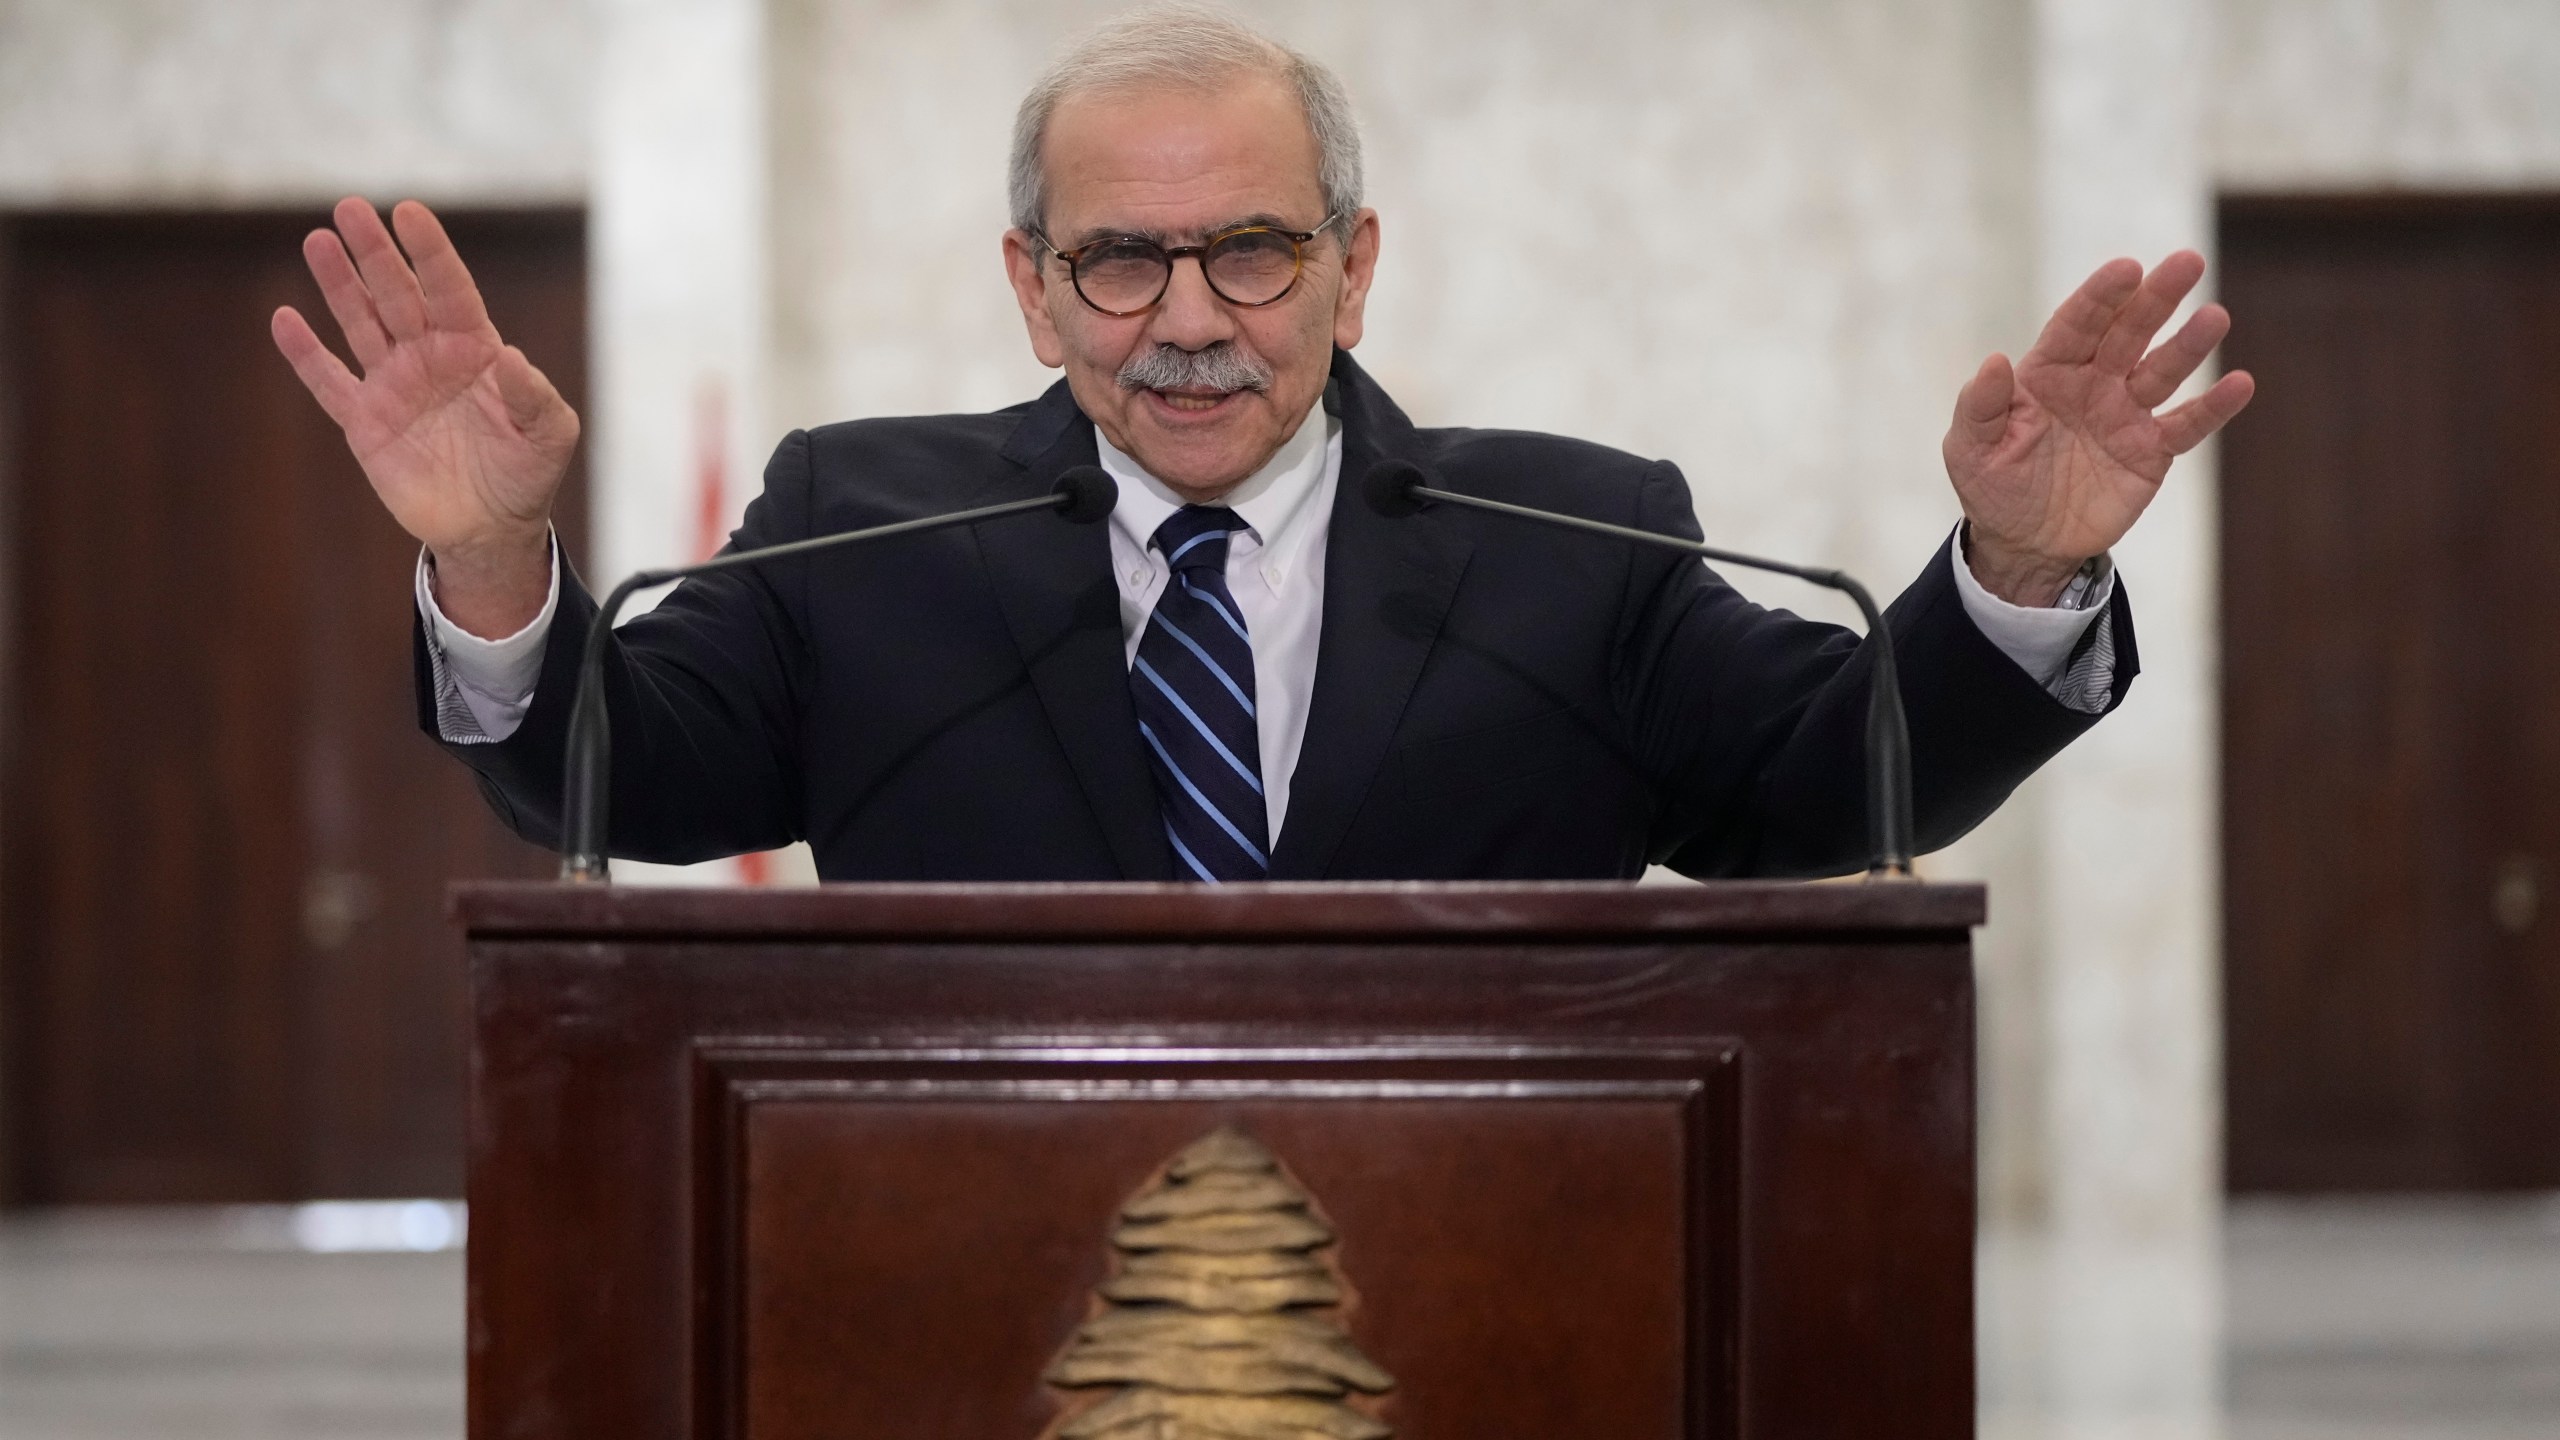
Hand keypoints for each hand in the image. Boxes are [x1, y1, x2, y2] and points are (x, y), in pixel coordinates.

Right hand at [270, 197, 576, 635]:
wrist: (491, 530)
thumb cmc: (527, 474)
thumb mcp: (550, 436)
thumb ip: (536, 398)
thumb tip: (511, 359)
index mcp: (475, 350)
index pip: (450, 290)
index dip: (430, 252)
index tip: (409, 212)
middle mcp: (430, 357)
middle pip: (398, 294)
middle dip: (375, 253)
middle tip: (350, 208)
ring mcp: (394, 386)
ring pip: (361, 323)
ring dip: (340, 284)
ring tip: (319, 241)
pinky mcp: (365, 423)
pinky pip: (329, 382)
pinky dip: (306, 354)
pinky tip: (284, 320)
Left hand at [1943, 250, 2254, 604]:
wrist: (2024, 544)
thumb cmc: (1993, 486)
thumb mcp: (1970, 449)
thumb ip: (1982, 406)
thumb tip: (1994, 361)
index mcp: (2048, 372)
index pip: (2077, 324)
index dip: (2101, 297)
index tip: (2127, 268)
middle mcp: (2093, 382)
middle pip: (2128, 333)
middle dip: (2156, 299)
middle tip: (2187, 262)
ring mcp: (2126, 413)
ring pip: (2162, 370)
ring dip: (2189, 345)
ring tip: (2215, 317)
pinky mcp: (2151, 451)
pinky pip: (2186, 425)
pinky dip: (2213, 407)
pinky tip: (2240, 383)